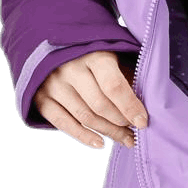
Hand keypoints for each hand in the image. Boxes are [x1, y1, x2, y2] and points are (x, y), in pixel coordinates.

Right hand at [33, 51, 148, 149]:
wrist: (54, 44)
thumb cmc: (94, 52)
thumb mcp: (114, 53)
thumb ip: (128, 74)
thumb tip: (146, 104)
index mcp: (93, 54)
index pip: (113, 86)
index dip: (129, 106)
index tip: (142, 122)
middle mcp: (70, 68)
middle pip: (99, 105)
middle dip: (121, 122)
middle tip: (135, 131)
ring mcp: (53, 84)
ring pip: (84, 117)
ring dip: (108, 132)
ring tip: (125, 139)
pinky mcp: (41, 98)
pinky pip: (63, 123)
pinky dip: (82, 136)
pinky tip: (99, 143)